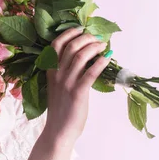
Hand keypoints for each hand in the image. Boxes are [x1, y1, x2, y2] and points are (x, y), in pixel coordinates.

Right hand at [45, 27, 111, 143]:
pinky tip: (108, 57)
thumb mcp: (57, 86)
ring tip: (104, 45)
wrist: (58, 131)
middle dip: (86, 37)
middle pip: (71, 46)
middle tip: (97, 38)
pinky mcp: (78, 93)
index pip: (56, 44)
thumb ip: (65, 72)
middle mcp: (57, 74)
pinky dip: (101, 62)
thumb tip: (83, 57)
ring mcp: (67, 83)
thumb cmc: (61, 109)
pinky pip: (90, 73)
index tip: (82, 28)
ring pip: (81, 56)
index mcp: (50, 71)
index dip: (70, 33)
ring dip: (95, 47)